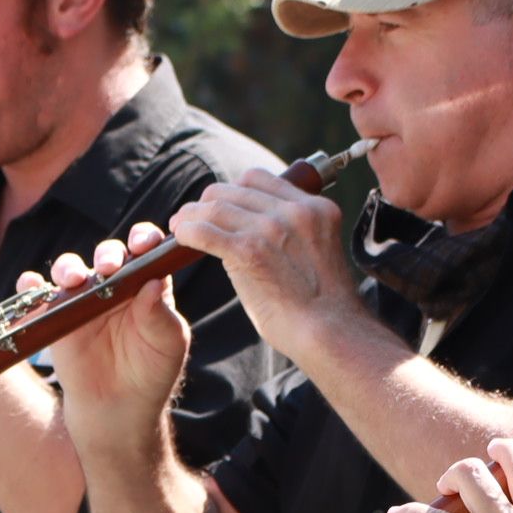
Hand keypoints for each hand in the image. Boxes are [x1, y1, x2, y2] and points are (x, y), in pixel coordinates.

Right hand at [38, 223, 189, 429]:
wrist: (118, 408)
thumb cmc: (151, 372)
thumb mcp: (167, 344)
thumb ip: (161, 315)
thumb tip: (154, 282)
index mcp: (146, 283)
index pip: (146, 251)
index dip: (144, 240)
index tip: (143, 245)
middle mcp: (114, 284)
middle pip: (107, 255)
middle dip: (108, 254)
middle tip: (109, 267)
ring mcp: (82, 298)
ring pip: (70, 269)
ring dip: (69, 268)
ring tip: (74, 280)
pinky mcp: (56, 316)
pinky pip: (38, 294)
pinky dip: (30, 285)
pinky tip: (31, 285)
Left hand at [164, 164, 359, 359]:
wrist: (333, 333)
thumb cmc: (324, 308)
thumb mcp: (315, 253)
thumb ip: (287, 235)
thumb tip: (243, 234)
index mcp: (315, 208)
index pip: (260, 179)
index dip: (233, 190)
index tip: (221, 206)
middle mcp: (295, 211)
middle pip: (233, 189)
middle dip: (208, 202)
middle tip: (191, 217)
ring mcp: (273, 228)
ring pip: (216, 206)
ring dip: (191, 216)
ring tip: (180, 227)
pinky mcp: (251, 251)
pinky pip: (205, 231)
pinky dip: (187, 232)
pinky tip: (180, 238)